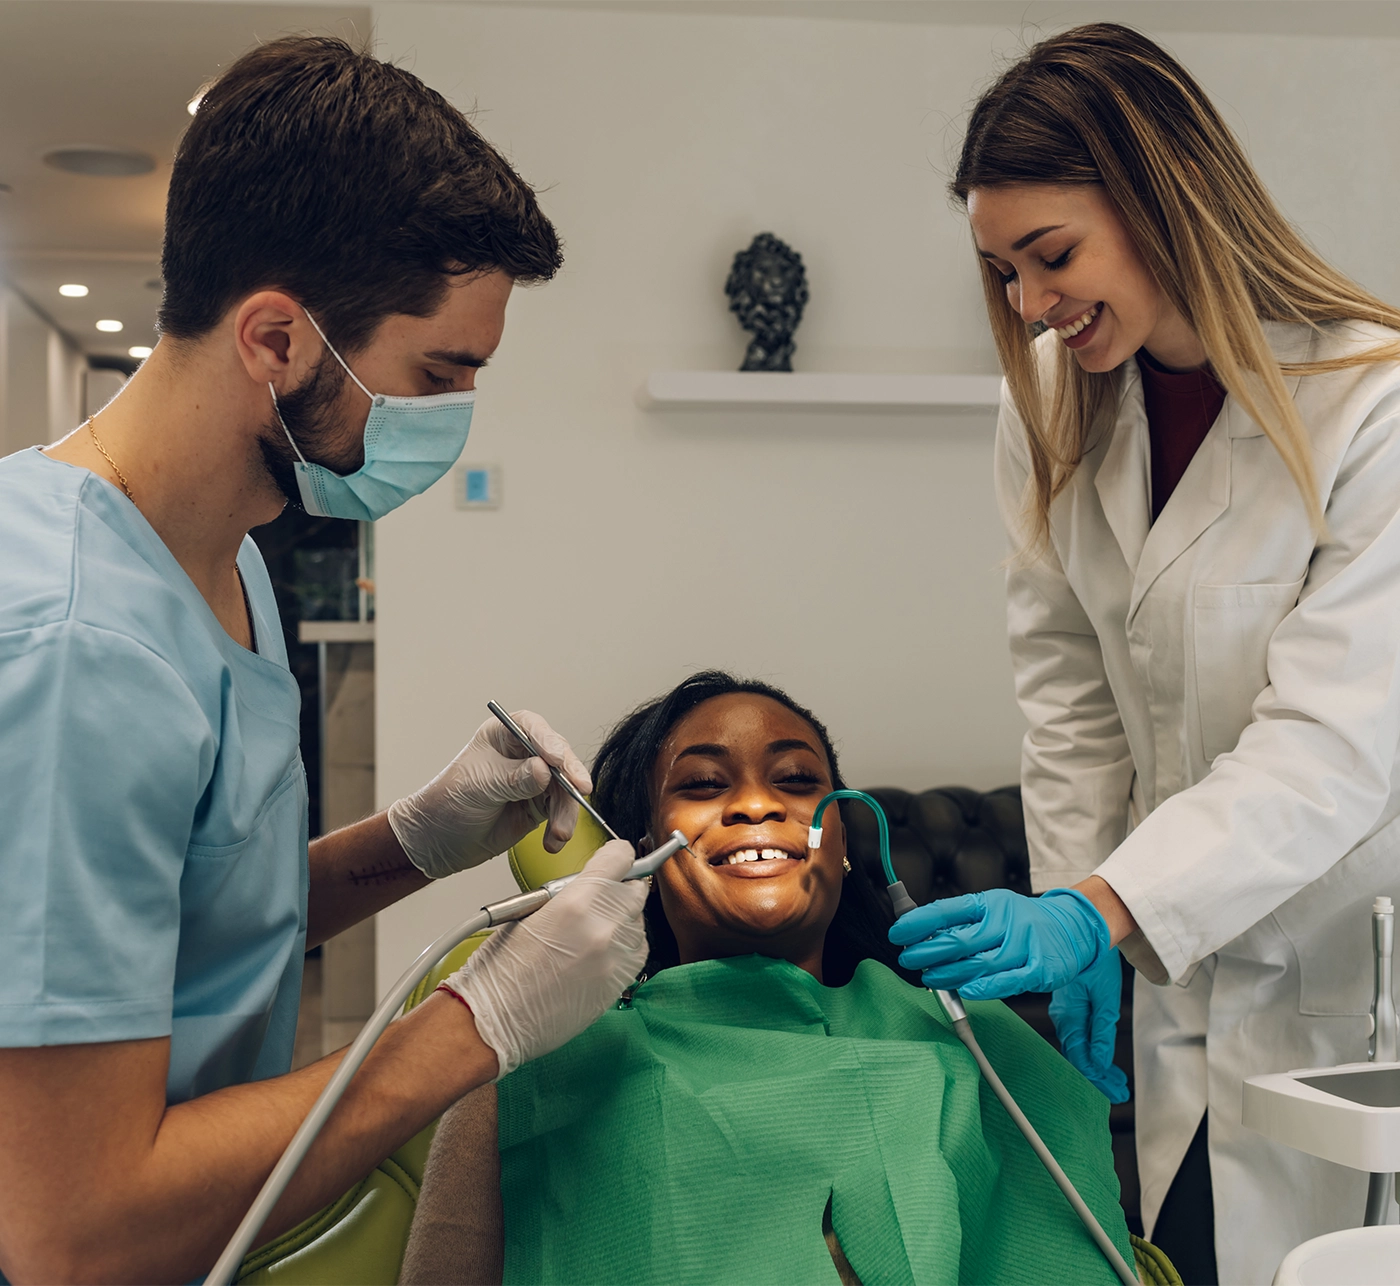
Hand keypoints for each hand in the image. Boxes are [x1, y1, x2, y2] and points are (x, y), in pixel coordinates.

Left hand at [387, 709, 589, 878]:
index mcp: (502, 735)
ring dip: (566, 811)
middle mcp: (522, 753)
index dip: (548, 741)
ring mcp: (534, 780)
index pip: (532, 728)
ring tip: (558, 832)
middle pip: (558, 757)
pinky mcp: (538, 806)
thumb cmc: (447, 801)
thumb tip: (545, 771)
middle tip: (579, 790)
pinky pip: (560, 812)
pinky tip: (553, 841)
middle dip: (570, 776)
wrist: (437, 840)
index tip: (557, 760)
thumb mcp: (478, 786)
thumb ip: (514, 779)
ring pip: (564, 788)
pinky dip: (561, 826)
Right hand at [440, 840, 648, 1077]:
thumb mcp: (527, 912)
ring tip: (592, 930)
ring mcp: (614, 959)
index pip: (620, 858)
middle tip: (599, 897)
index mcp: (576, 903)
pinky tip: (600, 952)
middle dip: (619, 889)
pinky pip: (636, 953)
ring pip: (639, 924)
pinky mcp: (618, 985)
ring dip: (622, 920)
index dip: (616, 856)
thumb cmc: (499, 971)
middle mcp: (603, 928)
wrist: (494, 1022)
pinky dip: (624, 947)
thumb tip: (590, 885)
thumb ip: (566, 894)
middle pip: (634, 891)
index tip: (613, 860)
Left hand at [888, 887, 1109, 998]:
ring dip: (949, 973)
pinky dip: (984, 987)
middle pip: (959, 939)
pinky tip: (965, 991)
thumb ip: (962, 923)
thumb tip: (921, 936)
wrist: (1076, 924)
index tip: (897, 933)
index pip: (947, 910)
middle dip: (927, 951)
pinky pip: (1008, 981)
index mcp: (990, 902)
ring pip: (979, 963)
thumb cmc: (1023, 921)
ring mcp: (1025, 944)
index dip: (919, 922)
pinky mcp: (1042, 968)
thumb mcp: (992, 910)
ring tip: (929, 978)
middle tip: (908, 959)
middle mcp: (1007, 920)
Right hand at [1049, 948, 1130, 1102]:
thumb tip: (1101, 1062)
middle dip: (1099, 1078)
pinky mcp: (1069, 1007)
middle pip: (1079, 1057)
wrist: (1084, 930)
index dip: (1099, 1079)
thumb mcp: (1105, 996)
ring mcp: (1065, 1012)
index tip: (1117, 1093)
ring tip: (1117, 1080)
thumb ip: (1102, 1031)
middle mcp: (1063, 1017)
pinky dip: (1092, 1050)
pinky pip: (1078, 1036)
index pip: (1082, 1058)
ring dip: (1097, 1065)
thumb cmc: (1095, 959)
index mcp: (1069, 1016)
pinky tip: (1102, 1057)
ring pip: (1079, 1048)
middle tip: (1120, 1093)